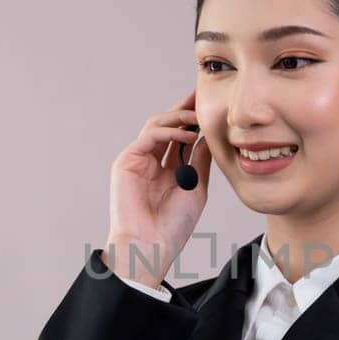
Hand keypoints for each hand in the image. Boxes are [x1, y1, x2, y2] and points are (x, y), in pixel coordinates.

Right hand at [101, 86, 212, 285]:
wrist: (150, 247)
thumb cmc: (172, 226)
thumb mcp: (196, 187)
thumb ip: (200, 160)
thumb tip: (212, 136)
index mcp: (168, 169)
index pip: (182, 136)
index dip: (194, 120)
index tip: (211, 104)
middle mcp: (152, 161)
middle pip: (168, 125)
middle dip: (185, 108)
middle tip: (201, 92)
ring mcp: (138, 160)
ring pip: (156, 125)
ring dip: (178, 117)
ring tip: (198, 116)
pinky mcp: (126, 161)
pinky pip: (148, 136)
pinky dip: (168, 132)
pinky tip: (187, 135)